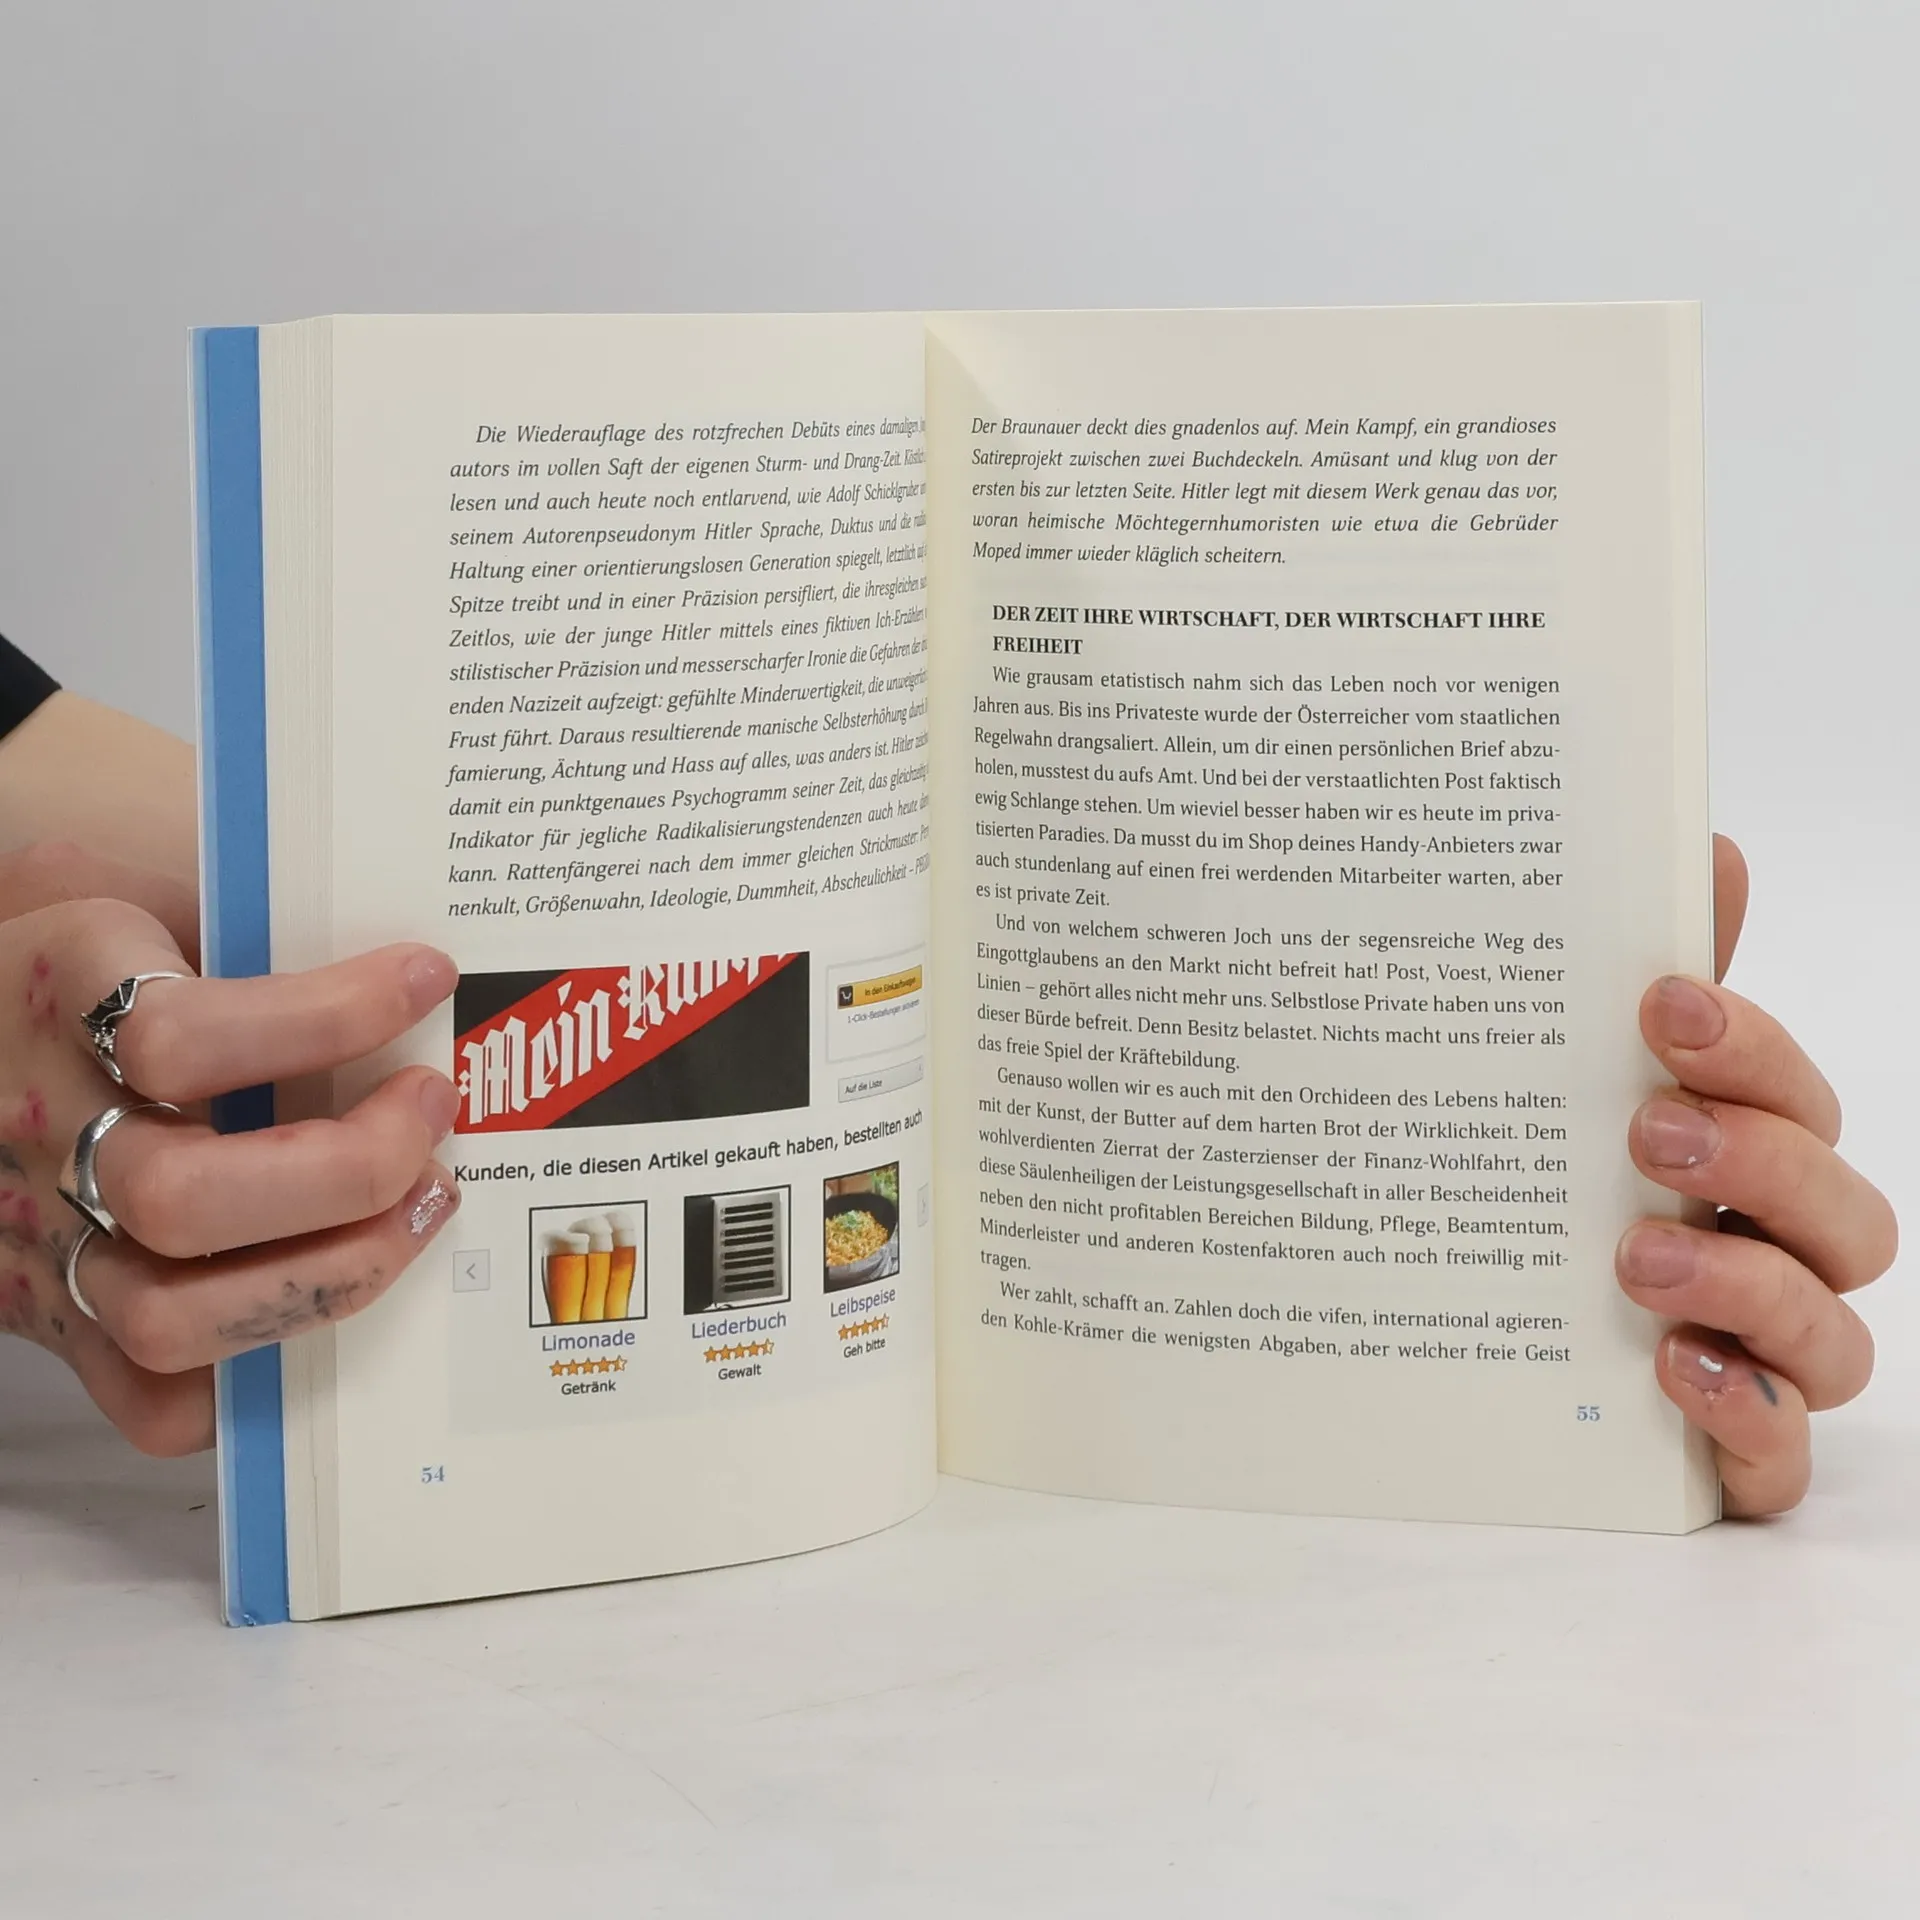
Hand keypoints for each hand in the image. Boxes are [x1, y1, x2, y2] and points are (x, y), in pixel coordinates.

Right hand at [0, 843, 459, 1455]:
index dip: (327, 1016)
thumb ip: (232, 899)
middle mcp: (41, 1128)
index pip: (184, 1037)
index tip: (425, 977)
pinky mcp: (55, 1320)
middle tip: (431, 1106)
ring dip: (332, 1273)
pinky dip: (253, 1373)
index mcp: (56, 998)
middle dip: (347, 1168)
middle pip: (184, 1199)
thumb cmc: (69, 960)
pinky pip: (149, 1399)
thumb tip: (392, 939)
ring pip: (172, 1316)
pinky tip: (325, 1299)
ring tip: (422, 1205)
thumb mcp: (127, 885)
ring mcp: (42, 1238)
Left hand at [1616, 835, 1896, 1514]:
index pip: (1798, 1097)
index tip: (1659, 1005)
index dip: (1751, 1048)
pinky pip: (1782, 1458)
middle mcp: (1778, 1256)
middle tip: (1646, 1131)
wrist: (1481, 1342)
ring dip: (1750, 1288)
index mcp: (1752, 1158)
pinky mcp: (1734, 1453)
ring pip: (1836, 1338)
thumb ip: (1662, 986)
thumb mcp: (1589, 1085)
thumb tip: (1712, 848)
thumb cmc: (1572, 1195)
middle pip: (1845, 1213)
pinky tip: (1673, 1368)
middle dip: (1761, 1162)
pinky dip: (1748, 1418)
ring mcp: (1766, 1360)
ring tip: (1638, 1258)